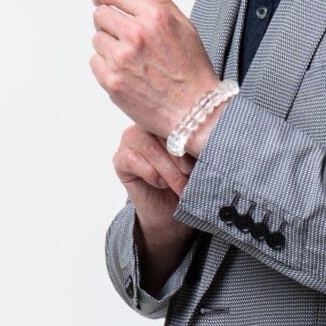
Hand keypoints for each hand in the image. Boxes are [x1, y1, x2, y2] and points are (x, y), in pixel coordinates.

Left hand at [91, 0, 219, 138]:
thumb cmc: (192, 69)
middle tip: (125, 35)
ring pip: (97, 40)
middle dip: (109, 21)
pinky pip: (95, 62)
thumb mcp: (182, 25)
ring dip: (109, 45)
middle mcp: (136, 34)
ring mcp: (121, 59)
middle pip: (100, 15)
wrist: (194, 110)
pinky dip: (106, 65)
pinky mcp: (111, 81)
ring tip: (133, 58)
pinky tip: (128, 72)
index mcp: (154, 16)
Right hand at [113, 123, 193, 237]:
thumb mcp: (196, 159)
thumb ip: (194, 145)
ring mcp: (131, 139)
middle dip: (180, 157)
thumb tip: (204, 139)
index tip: (202, 155)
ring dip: (169, 170)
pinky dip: (152, 174)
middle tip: (191, 174)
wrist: (170, 209)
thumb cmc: (185, 179)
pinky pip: (133, 160)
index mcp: (168, 116)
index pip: (176, 117)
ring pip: (151, 149)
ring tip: (181, 185)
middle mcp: (146, 124)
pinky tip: (161, 184)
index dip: (189, 137)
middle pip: (163, 133)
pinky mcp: (120, 158)